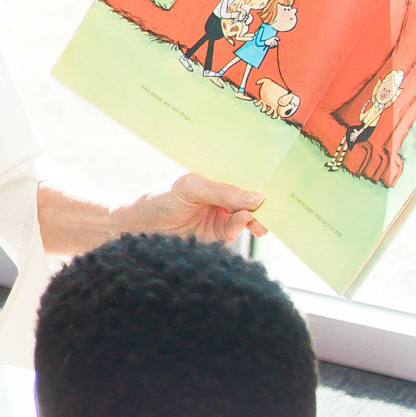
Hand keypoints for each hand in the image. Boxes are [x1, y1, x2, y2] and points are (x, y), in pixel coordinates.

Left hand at [121, 171, 264, 245]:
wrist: (138, 228)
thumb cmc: (159, 199)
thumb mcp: (191, 188)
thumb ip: (223, 192)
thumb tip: (258, 198)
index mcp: (215, 180)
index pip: (242, 178)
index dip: (259, 180)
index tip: (278, 183)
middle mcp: (221, 199)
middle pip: (249, 199)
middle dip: (264, 202)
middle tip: (276, 204)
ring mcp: (220, 218)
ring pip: (247, 217)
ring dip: (255, 217)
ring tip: (255, 216)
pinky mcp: (217, 237)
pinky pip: (235, 232)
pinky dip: (241, 227)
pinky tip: (242, 222)